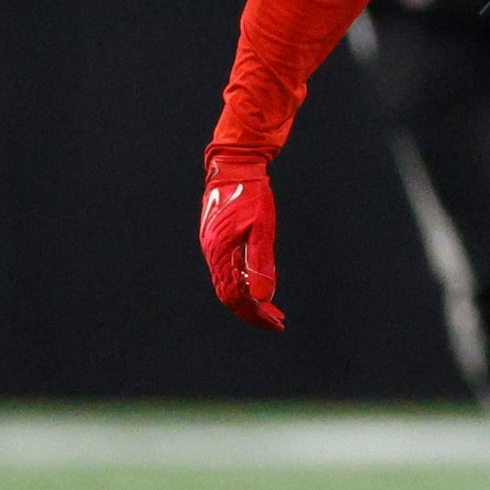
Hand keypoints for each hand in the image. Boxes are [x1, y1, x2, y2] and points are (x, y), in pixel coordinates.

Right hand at [200, 159, 282, 330]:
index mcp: (221, 253)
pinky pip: (228, 272)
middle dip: (254, 312)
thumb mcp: (262, 227)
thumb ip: (260, 262)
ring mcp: (212, 249)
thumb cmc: (251, 194)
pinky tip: (257, 286)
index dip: (256, 314)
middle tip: (277, 321)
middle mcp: (213, 255)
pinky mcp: (216, 243)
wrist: (233, 167)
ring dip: (250, 300)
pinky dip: (243, 284)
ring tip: (272, 309)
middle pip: (230, 296)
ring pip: (228, 285)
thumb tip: (263, 297)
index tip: (276, 322)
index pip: (236, 297)